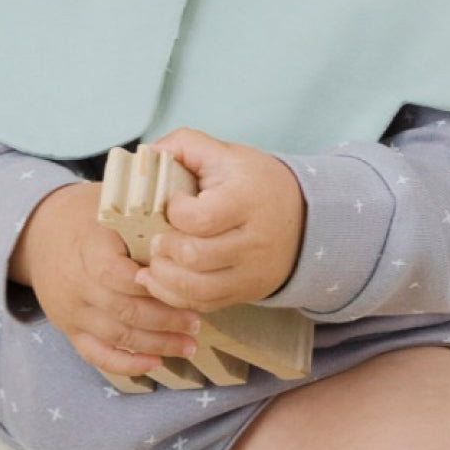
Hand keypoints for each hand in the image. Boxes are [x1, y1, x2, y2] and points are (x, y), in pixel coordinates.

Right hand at [10, 182, 201, 377]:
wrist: (39, 234)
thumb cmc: (86, 215)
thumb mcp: (110, 206)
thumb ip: (143, 220)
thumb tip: (190, 232)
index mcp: (87, 248)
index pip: (117, 274)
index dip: (151, 285)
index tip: (182, 285)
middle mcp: (76, 284)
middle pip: (123, 310)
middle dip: (165, 320)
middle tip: (196, 322)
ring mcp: (71, 311)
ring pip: (116, 336)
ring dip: (156, 345)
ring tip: (189, 345)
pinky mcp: (69, 329)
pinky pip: (96, 354)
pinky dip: (127, 365)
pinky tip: (156, 364)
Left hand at [135, 129, 304, 311]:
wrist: (303, 217)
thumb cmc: (254, 182)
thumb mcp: (225, 153)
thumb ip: (184, 144)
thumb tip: (146, 155)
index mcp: (247, 200)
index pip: (200, 218)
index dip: (174, 212)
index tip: (173, 203)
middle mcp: (253, 241)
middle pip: (195, 256)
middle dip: (164, 247)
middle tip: (156, 236)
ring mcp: (251, 272)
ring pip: (196, 288)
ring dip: (164, 276)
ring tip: (155, 259)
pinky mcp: (245, 292)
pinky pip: (203, 304)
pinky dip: (175, 296)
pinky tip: (161, 279)